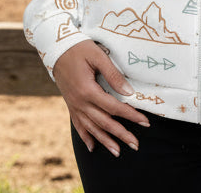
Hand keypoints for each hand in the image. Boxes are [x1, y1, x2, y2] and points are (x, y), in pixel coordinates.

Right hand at [52, 40, 149, 156]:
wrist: (55, 48)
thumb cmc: (79, 48)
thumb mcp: (98, 56)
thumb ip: (113, 75)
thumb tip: (128, 92)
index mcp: (87, 90)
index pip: (114, 107)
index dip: (130, 115)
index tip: (145, 122)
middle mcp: (79, 102)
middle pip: (104, 122)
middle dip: (121, 134)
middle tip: (136, 145)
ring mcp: (73, 105)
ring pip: (91, 128)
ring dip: (105, 141)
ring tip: (117, 152)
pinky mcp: (70, 104)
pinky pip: (78, 125)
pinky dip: (85, 137)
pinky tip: (92, 147)